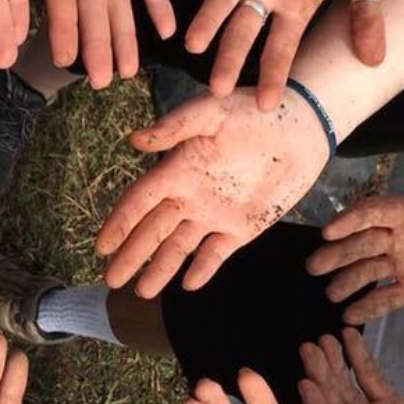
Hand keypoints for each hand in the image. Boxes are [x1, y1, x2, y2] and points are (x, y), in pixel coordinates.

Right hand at [97, 87, 328, 297]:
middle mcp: (189, 196)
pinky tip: (187, 285)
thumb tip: (134, 141)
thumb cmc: (254, 110)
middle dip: (131, 256)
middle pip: (152, 232)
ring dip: (160, 270)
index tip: (101, 247)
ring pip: (179, 248)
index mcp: (177, 169)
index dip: (119, 224)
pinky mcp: (242, 226)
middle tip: (111, 281)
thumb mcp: (213, 110)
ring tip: (141, 293)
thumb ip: (176, 126)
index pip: (139, 202)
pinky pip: (216, 253)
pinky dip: (203, 268)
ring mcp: (214, 214)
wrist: (303, 124)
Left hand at [166, 0, 383, 109]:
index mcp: (292, 4)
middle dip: (230, 57)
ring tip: (192, 44)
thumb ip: (367, 14)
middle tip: (216, 88)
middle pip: (242, 29)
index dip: (273, 74)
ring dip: (207, 19)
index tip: (265, 105)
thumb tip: (375, 59)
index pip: (280, 47)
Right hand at [306, 147, 403, 323]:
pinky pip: (387, 299)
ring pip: (369, 271)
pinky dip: (368, 307)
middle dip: (336, 253)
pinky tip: (350, 317)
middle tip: (313, 266)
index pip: (376, 212)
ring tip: (329, 294)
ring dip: (347, 281)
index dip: (350, 220)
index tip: (328, 232)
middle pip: (362, 243)